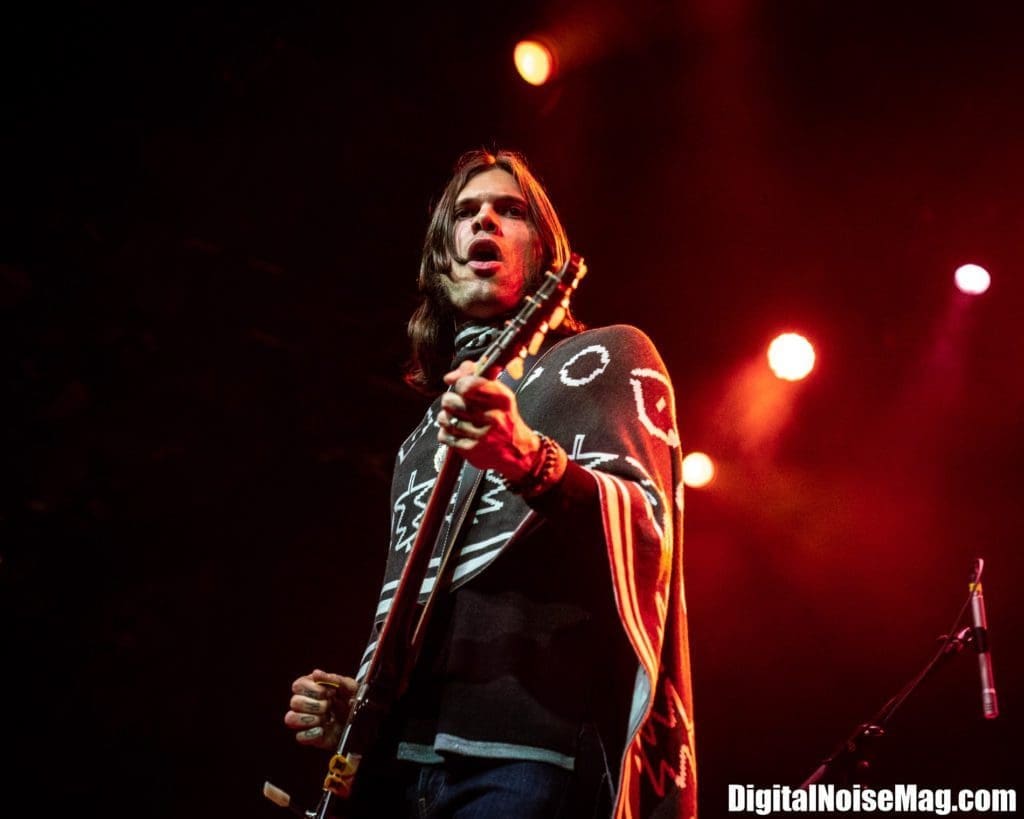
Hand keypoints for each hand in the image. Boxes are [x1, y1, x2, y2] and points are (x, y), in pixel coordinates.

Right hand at [284, 669, 356, 749]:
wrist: (358, 719)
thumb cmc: (351, 700)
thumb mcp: (349, 687)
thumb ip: (333, 679)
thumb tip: (316, 673)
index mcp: (310, 688)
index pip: (297, 685)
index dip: (313, 689)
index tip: (329, 693)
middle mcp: (303, 703)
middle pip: (294, 702)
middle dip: (315, 704)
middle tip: (330, 705)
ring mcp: (303, 721)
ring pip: (291, 719)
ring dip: (311, 719)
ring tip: (326, 718)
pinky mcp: (307, 736)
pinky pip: (299, 736)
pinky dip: (312, 734)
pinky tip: (324, 730)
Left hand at [438, 360, 539, 480]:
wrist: (517, 451)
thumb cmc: (503, 416)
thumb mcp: (497, 392)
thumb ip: (474, 375)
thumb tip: (448, 378)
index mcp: (501, 398)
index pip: (467, 385)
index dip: (460, 384)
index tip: (463, 389)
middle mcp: (493, 417)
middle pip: (450, 401)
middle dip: (450, 401)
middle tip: (458, 405)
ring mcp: (482, 435)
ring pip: (445, 418)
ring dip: (447, 418)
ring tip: (457, 419)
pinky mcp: (471, 450)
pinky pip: (444, 435)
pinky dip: (446, 433)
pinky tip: (457, 433)